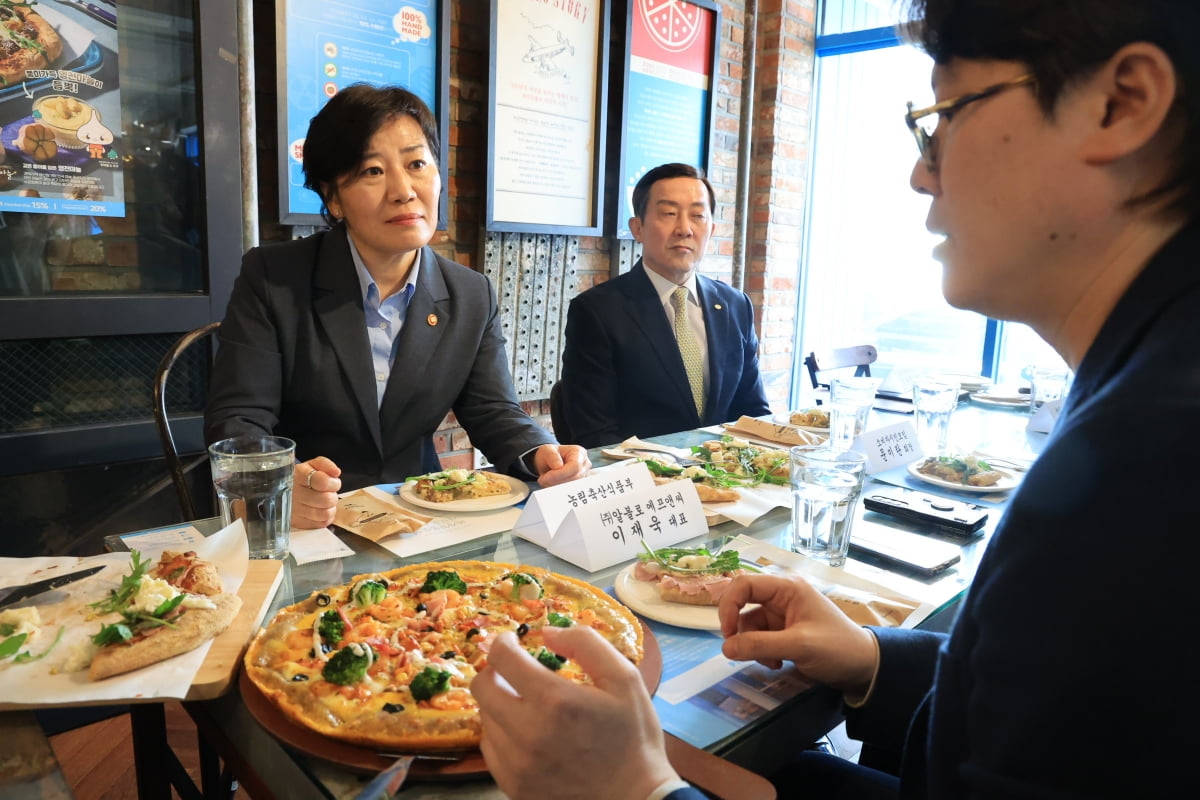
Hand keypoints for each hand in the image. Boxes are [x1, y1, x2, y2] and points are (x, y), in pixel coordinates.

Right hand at [291, 457, 341, 528]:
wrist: (282, 489)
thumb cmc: (302, 477)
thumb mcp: (312, 464)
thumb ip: (326, 464)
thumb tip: (336, 472)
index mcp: (298, 475)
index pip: (322, 482)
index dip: (333, 483)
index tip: (333, 482)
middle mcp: (294, 494)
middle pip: (326, 500)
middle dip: (332, 496)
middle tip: (328, 493)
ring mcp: (294, 510)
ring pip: (325, 514)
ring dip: (330, 508)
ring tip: (324, 501)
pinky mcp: (297, 523)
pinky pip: (321, 523)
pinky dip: (325, 517)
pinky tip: (320, 509)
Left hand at [473, 626, 677, 799]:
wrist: (634, 798)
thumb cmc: (632, 736)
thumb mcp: (623, 678)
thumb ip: (586, 643)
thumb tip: (547, 633)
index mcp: (555, 701)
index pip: (503, 659)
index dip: (503, 643)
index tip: (512, 642)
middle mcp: (527, 732)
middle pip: (482, 688)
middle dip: (495, 671)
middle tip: (514, 671)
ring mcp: (517, 764)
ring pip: (485, 718)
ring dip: (500, 703)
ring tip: (526, 704)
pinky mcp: (513, 787)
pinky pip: (490, 749)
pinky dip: (502, 734)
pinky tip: (526, 733)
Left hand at [533, 444, 590, 486]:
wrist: (548, 462)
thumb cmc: (549, 455)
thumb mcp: (547, 451)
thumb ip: (552, 456)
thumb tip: (558, 466)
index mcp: (579, 453)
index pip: (575, 466)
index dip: (561, 474)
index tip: (547, 477)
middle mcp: (584, 465)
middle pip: (575, 478)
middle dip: (556, 481)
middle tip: (543, 479)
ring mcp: (583, 477)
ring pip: (572, 488)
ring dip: (556, 487)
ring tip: (545, 481)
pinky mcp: (578, 486)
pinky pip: (569, 492)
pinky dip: (557, 491)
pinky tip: (550, 484)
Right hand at [719, 573, 878, 695]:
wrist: (864, 668)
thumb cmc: (837, 648)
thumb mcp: (799, 646)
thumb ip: (760, 645)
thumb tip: (725, 648)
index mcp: (787, 587)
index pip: (744, 584)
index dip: (729, 605)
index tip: (726, 632)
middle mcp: (782, 596)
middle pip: (744, 606)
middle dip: (740, 630)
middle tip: (737, 651)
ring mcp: (782, 614)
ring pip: (750, 626)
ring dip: (754, 646)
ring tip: (772, 663)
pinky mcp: (784, 632)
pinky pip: (760, 638)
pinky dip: (762, 653)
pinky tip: (778, 664)